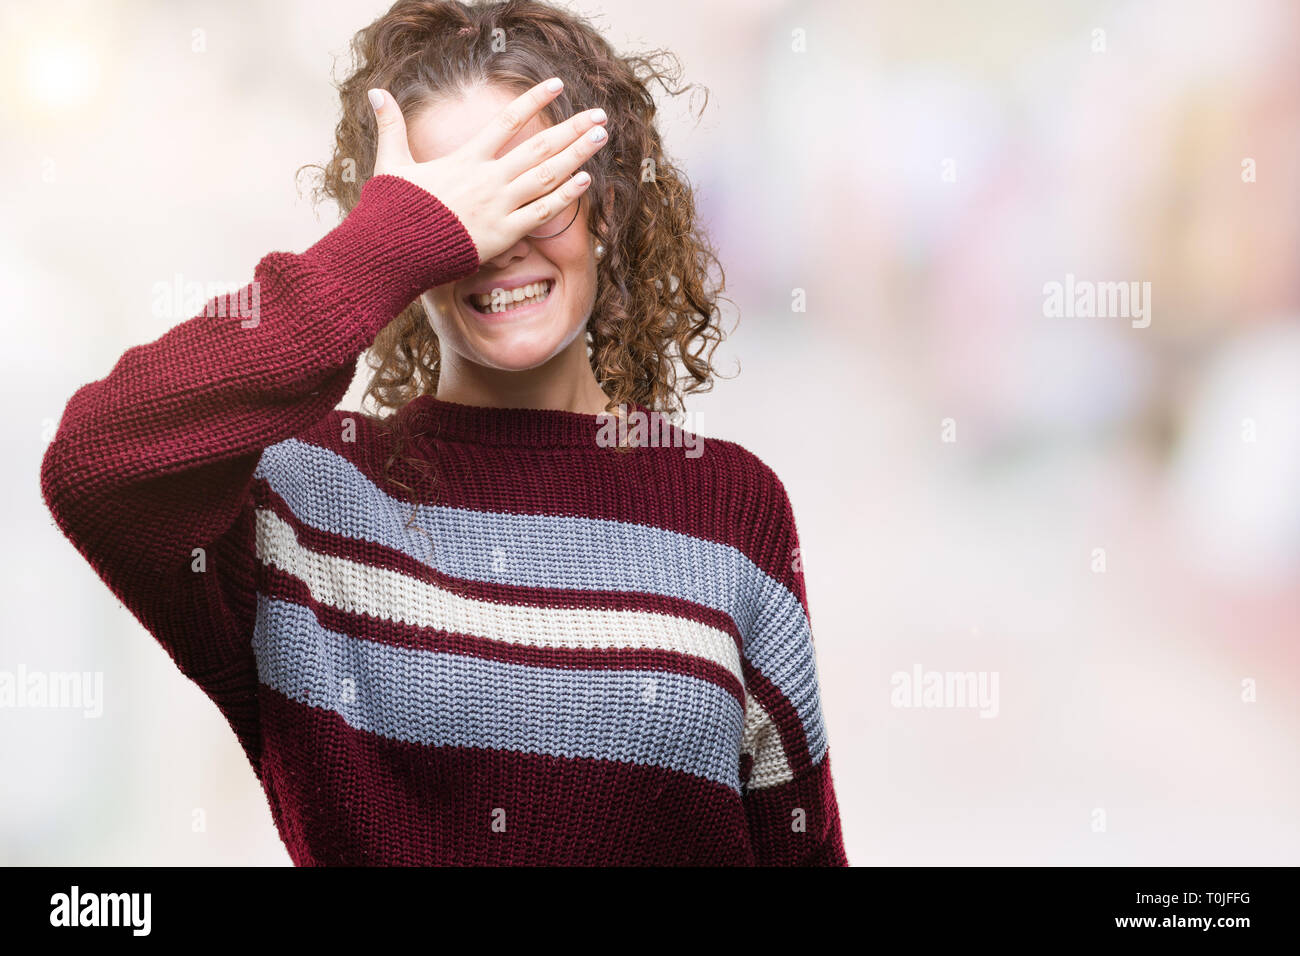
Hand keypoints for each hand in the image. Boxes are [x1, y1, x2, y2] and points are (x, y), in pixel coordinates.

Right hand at [367, 78, 608, 263]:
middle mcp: (488, 179)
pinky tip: (586, 180)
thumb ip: (391, 127)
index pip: (507, 121)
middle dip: (572, 129)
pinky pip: (541, 213)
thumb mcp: (391, 163)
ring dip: (577, 155)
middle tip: (599, 115)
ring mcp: (499, 206)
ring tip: (601, 138)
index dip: (534, 100)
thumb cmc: (394, 210)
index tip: (558, 86)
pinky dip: (565, 197)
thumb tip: (376, 92)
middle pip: (539, 147)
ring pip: (547, 176)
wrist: (394, 251)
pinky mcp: (504, 234)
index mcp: (466, 159)